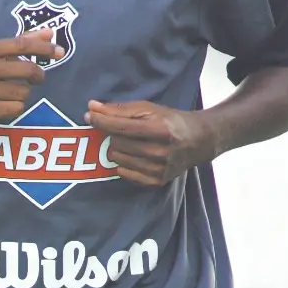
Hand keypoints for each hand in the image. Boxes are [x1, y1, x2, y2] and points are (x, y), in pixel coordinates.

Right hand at [0, 32, 59, 129]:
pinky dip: (15, 107)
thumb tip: (50, 31)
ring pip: (24, 92)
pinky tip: (2, 105)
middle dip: (38, 75)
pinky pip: (16, 108)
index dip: (44, 47)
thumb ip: (19, 43)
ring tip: (9, 94)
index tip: (59, 51)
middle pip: (28, 69)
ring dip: (22, 94)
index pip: (21, 44)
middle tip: (36, 78)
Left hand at [86, 100, 214, 186]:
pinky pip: (124, 174)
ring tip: (130, 143)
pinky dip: (123, 164)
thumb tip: (92, 107)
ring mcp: (157, 169)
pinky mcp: (156, 181)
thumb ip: (119, 109)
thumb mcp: (149, 108)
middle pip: (116, 143)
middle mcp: (159, 151)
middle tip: (123, 130)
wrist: (198, 141)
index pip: (119, 127)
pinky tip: (133, 156)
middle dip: (114, 134)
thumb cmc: (171, 121)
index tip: (89, 115)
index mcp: (159, 129)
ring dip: (118, 149)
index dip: (100, 120)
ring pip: (117, 159)